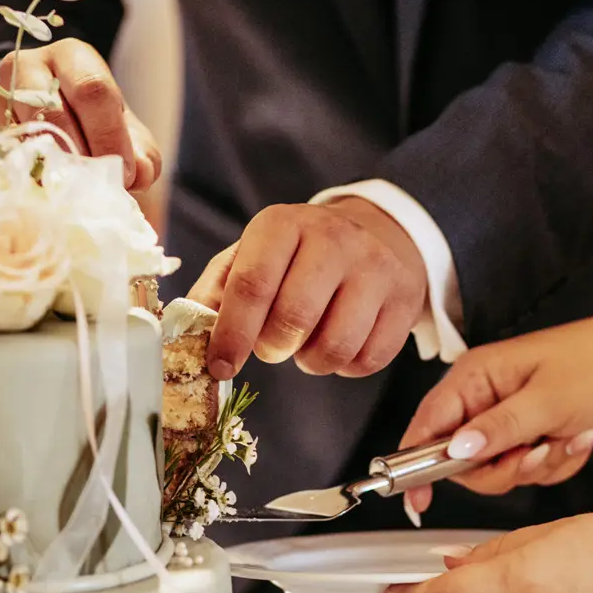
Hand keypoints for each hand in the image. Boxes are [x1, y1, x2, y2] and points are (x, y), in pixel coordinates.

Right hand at [0, 40, 161, 193]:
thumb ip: (142, 157)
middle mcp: (25, 67)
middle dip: (77, 156)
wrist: (57, 139)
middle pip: (49, 110)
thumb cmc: (99, 135)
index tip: (123, 175)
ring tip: (66, 197)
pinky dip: (17, 185)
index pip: (92, 90)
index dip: (109, 137)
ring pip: (17, 136)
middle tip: (93, 188)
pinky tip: (38, 202)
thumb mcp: (131, 141)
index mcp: (72, 58)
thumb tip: (135, 173)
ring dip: (44, 172)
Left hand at [188, 196, 427, 381]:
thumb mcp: (252, 255)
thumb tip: (188, 334)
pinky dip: (345, 367)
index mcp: (282, 224)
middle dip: (272, 349)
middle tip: (272, 345)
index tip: (220, 366)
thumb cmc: (299, 256)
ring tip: (307, 343)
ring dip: (310, 362)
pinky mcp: (404, 300)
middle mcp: (333, 239)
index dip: (231, 336)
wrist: (377, 233)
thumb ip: (216, 292)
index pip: (251, 286)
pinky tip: (339, 343)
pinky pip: (367, 361)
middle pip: (293, 320)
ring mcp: (375, 268)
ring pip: (334, 347)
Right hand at [398, 310, 592, 517]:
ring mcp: (502, 421)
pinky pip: (525, 472)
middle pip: (462, 462)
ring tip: (563, 437)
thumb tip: (457, 450)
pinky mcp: (524, 437)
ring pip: (497, 472)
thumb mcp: (547, 400)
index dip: (416, 464)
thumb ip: (499, 428)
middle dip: (504, 467)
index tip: (418, 499)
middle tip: (535, 451)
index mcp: (474, 378)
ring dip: (536, 465)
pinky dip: (553, 464)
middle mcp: (481, 400)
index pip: (427, 426)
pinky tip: (572, 437)